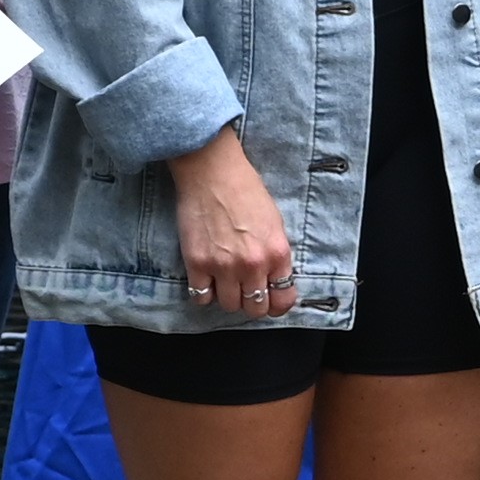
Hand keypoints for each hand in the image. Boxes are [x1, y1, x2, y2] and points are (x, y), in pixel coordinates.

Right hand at [167, 130, 298, 317]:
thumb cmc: (245, 189)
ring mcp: (223, 267)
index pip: (283, 299)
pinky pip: (201, 297)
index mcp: (277, 253)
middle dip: (251, 302)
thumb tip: (272, 279)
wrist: (212, 171)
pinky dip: (203, 293)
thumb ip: (275, 254)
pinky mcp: (196, 263)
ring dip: (227, 297)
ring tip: (224, 281)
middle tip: (244, 289)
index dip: (277, 305)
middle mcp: (253, 265)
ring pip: (229, 306)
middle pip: (255, 308)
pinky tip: (205, 279)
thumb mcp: (275, 222)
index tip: (270, 301)